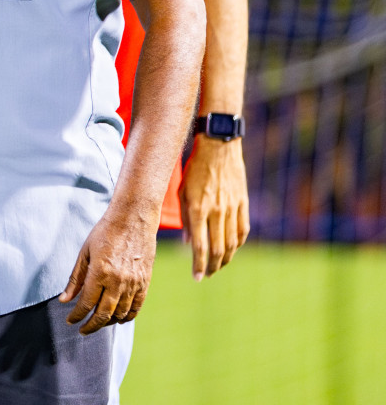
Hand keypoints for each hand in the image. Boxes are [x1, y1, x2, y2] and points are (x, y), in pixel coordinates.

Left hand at [59, 204, 157, 334]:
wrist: (134, 219)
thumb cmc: (105, 232)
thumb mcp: (84, 252)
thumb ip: (75, 278)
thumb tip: (64, 300)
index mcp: (100, 272)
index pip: (86, 303)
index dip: (76, 315)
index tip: (70, 321)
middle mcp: (118, 281)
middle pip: (104, 314)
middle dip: (91, 326)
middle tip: (82, 330)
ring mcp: (133, 283)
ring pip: (120, 314)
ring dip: (107, 322)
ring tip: (97, 323)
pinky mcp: (145, 282)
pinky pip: (136, 307)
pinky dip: (126, 317)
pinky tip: (118, 319)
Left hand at [180, 136, 249, 280]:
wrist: (218, 147)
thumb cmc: (194, 169)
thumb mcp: (182, 191)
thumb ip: (184, 217)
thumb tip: (188, 242)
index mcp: (197, 208)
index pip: (200, 246)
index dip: (199, 265)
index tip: (197, 277)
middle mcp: (216, 211)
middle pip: (218, 249)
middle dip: (212, 266)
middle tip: (207, 275)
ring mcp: (232, 208)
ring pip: (233, 243)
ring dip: (226, 259)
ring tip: (218, 266)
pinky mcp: (243, 203)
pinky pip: (243, 230)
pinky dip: (238, 243)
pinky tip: (232, 249)